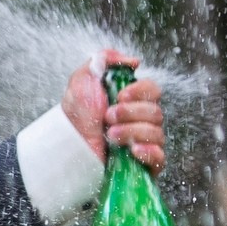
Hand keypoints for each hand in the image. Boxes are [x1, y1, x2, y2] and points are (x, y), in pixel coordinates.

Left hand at [62, 48, 164, 173]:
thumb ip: (102, 61)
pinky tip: (132, 150)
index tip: (120, 95)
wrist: (66, 148)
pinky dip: (149, 152)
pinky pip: (160, 158)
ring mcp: (144, 143)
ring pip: (157, 133)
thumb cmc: (75, 116)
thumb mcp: (82, 80)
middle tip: (108, 117)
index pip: (153, 90)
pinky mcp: (143, 165)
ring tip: (110, 134)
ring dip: (132, 131)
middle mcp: (142, 121)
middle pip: (156, 112)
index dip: (140, 91)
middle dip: (131, 113)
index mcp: (133, 101)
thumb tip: (132, 61)